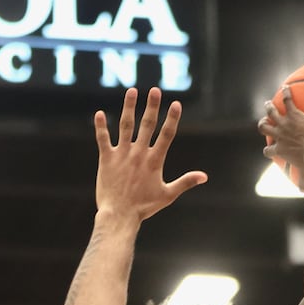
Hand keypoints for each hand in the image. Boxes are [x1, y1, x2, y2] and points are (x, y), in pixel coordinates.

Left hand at [93, 88, 206, 222]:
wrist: (119, 215)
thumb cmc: (145, 207)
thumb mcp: (168, 195)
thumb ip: (185, 182)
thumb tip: (204, 176)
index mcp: (155, 161)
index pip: (167, 135)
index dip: (172, 119)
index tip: (176, 104)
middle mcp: (139, 154)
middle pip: (147, 125)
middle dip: (152, 106)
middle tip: (155, 90)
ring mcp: (122, 155)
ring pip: (125, 126)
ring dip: (129, 107)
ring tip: (132, 92)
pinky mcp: (106, 159)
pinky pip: (102, 139)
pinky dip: (101, 126)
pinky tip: (99, 113)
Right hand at [258, 85, 303, 189]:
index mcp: (279, 151)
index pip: (268, 151)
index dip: (268, 149)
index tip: (271, 148)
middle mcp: (278, 136)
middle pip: (263, 128)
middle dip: (262, 124)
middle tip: (264, 121)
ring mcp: (284, 124)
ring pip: (270, 113)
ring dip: (268, 108)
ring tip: (268, 103)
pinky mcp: (294, 115)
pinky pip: (287, 101)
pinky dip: (286, 94)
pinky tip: (287, 87)